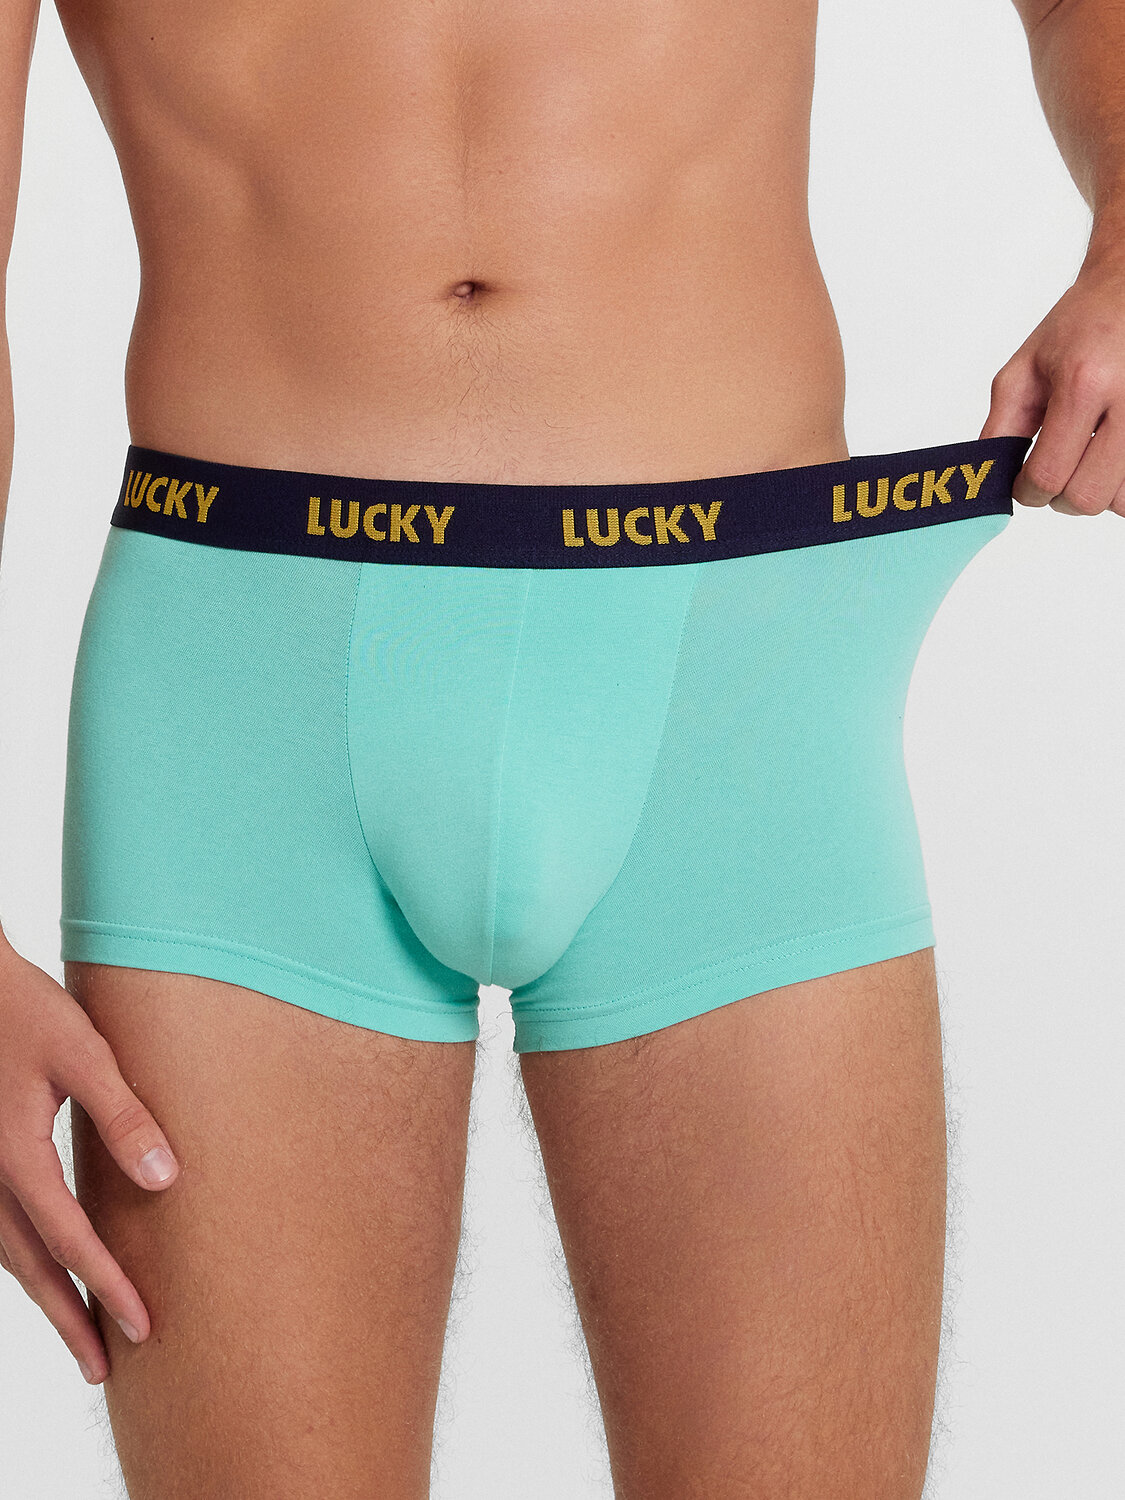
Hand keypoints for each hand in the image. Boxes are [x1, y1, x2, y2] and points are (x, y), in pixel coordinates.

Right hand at [0, 942, 178, 1384]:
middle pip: (31, 1268)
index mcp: (17, 1155)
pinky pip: (0, 1231)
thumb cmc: (29, 1010)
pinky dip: (26, 1263)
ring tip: (81, 1340)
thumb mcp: (84, 1052)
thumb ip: (125, 1114)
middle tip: (103, 1370)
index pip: (71, 1238)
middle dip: (70, 1320)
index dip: (108, 1285)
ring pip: (10, 1256)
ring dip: (46, 1299)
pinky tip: (47, 1275)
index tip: (143, 1326)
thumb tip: (165, 1179)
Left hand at [980, 258, 1124, 516]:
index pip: (1048, 475)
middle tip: (1057, 473)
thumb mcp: (1026, 368)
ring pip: (1122, 502)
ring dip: (1098, 492)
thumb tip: (989, 477)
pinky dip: (1122, 483)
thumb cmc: (1081, 326)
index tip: (1024, 484)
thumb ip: (1002, 426)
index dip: (1027, 491)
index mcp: (1083, 384)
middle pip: (1088, 497)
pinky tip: (1111, 455)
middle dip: (1062, 497)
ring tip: (1089, 459)